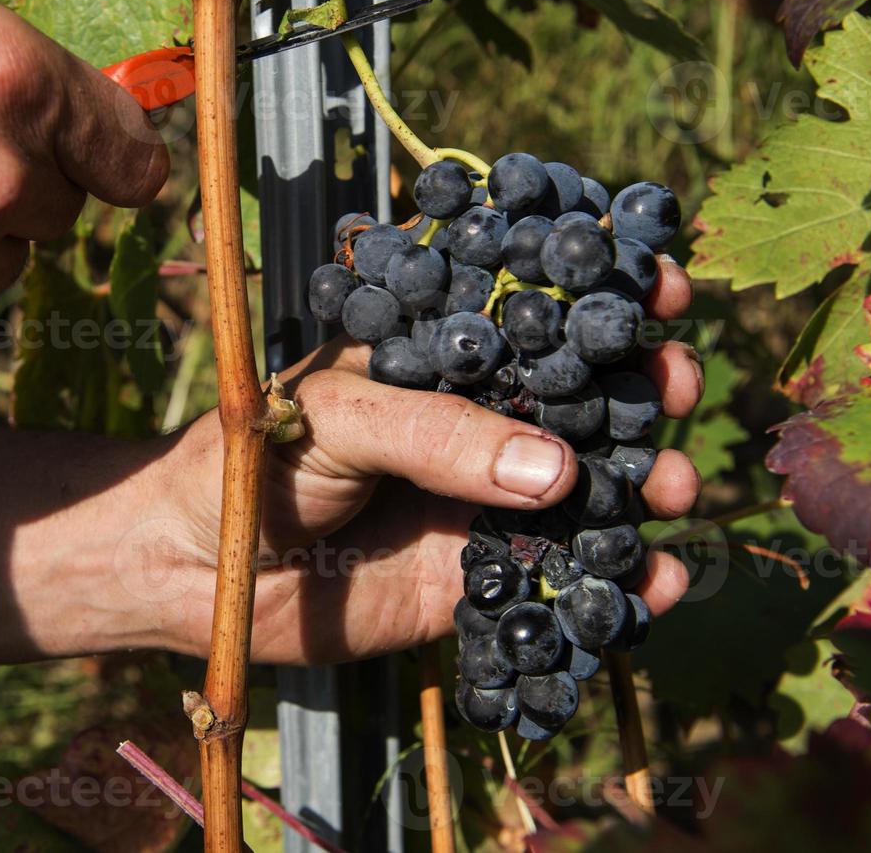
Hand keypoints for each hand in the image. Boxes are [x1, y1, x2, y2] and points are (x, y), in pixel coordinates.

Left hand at [158, 258, 702, 664]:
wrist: (195, 566)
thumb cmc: (253, 457)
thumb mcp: (339, 421)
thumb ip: (438, 437)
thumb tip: (557, 469)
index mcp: (438, 358)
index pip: (534, 311)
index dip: (603, 293)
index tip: (665, 284)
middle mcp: (473, 423)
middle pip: (582, 398)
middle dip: (644, 388)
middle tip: (674, 390)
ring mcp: (481, 503)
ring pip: (586, 490)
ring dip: (646, 485)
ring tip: (674, 489)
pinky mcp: (476, 580)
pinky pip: (559, 581)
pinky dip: (616, 586)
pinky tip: (660, 586)